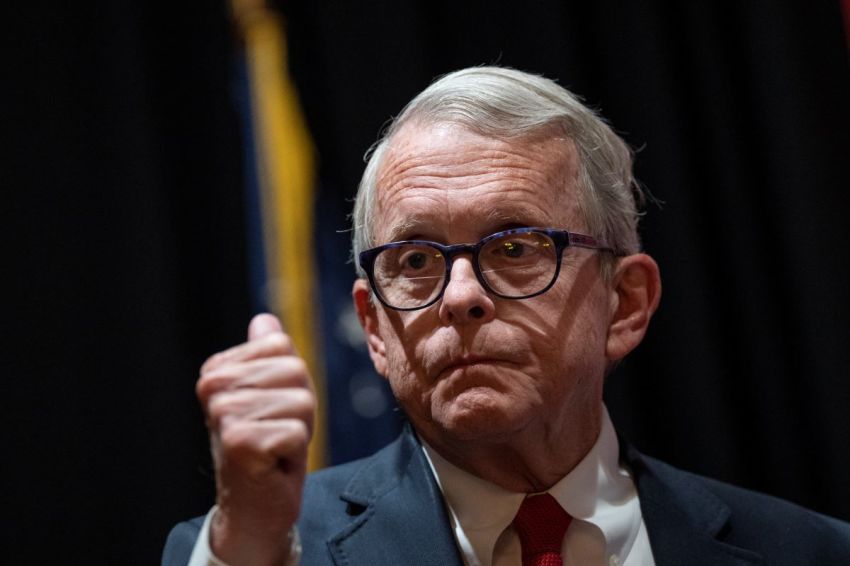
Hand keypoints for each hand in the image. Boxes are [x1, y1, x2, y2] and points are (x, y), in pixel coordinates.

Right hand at [197, 313, 314, 565]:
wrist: (255, 504)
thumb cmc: (268, 445)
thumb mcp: (272, 392)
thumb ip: (268, 356)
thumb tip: (264, 320)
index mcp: (217, 369)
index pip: (282, 346)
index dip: (292, 380)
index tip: (274, 408)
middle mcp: (213, 387)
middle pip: (295, 370)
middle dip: (299, 405)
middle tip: (277, 431)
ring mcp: (224, 414)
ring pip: (301, 400)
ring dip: (299, 429)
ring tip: (275, 446)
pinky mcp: (240, 442)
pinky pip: (299, 431)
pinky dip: (296, 451)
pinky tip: (274, 463)